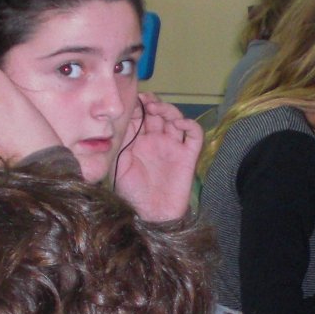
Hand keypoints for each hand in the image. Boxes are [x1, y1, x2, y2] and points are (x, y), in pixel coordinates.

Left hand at [106, 94, 201, 220]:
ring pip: (176, 118)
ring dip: (168, 110)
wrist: (152, 214)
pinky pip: (194, 135)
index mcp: (139, 141)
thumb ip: (122, 142)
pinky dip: (189, 125)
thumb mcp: (120, 164)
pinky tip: (178, 124)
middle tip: (146, 101)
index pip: (141, 116)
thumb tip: (121, 118)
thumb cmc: (133, 193)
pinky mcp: (188, 155)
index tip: (133, 99)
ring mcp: (173, 147)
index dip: (138, 105)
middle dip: (152, 103)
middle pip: (158, 113)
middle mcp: (157, 141)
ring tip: (157, 109)